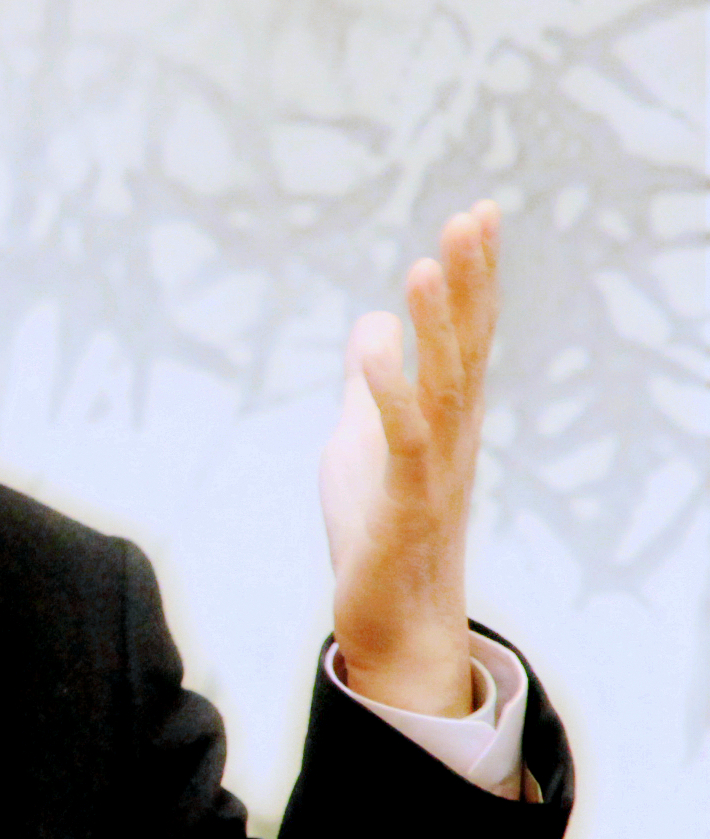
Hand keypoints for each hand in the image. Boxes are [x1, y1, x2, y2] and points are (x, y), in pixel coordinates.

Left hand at [321, 202, 499, 716]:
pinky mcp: (407, 505)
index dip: (474, 276)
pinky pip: (403, 440)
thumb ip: (367, 382)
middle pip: (469, 347)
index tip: (478, 213)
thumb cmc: (379, 532)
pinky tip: (375, 348)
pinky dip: (389, 392)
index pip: (467, 333)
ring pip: (443, 385)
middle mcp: (455, 436)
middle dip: (471, 282)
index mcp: (447, 416)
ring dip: (437, 326)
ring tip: (428, 263)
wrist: (394, 625)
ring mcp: (436, 470)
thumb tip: (371, 321)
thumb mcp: (360, 441)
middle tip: (475, 216)